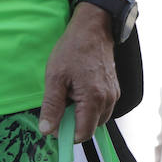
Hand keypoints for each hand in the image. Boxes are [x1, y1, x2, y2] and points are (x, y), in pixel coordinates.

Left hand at [38, 3, 117, 142]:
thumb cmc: (73, 49)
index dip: (66, 133)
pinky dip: (90, 106)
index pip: (83, 134)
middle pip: (91, 128)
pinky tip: (79, 90)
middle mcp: (108, 100)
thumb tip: (46, 130)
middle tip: (61, 104)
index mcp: (94, 99)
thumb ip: (51, 106)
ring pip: (97, 119)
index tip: (54, 122)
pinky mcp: (114, 89)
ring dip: (82, 115)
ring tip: (70, 94)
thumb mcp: (55, 77)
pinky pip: (102, 107)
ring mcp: (113, 94)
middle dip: (74, 123)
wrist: (93, 28)